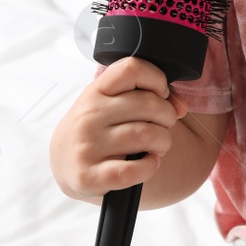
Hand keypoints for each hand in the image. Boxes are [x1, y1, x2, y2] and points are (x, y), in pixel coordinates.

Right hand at [49, 56, 189, 201]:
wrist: (64, 163)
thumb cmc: (97, 128)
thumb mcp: (113, 105)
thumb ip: (147, 97)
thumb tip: (181, 106)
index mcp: (95, 91)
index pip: (132, 69)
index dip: (156, 79)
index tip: (160, 93)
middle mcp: (88, 116)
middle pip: (149, 104)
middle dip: (168, 116)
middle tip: (163, 126)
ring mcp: (87, 146)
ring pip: (147, 135)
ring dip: (163, 142)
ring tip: (157, 146)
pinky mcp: (90, 176)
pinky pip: (134, 170)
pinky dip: (150, 167)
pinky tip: (149, 163)